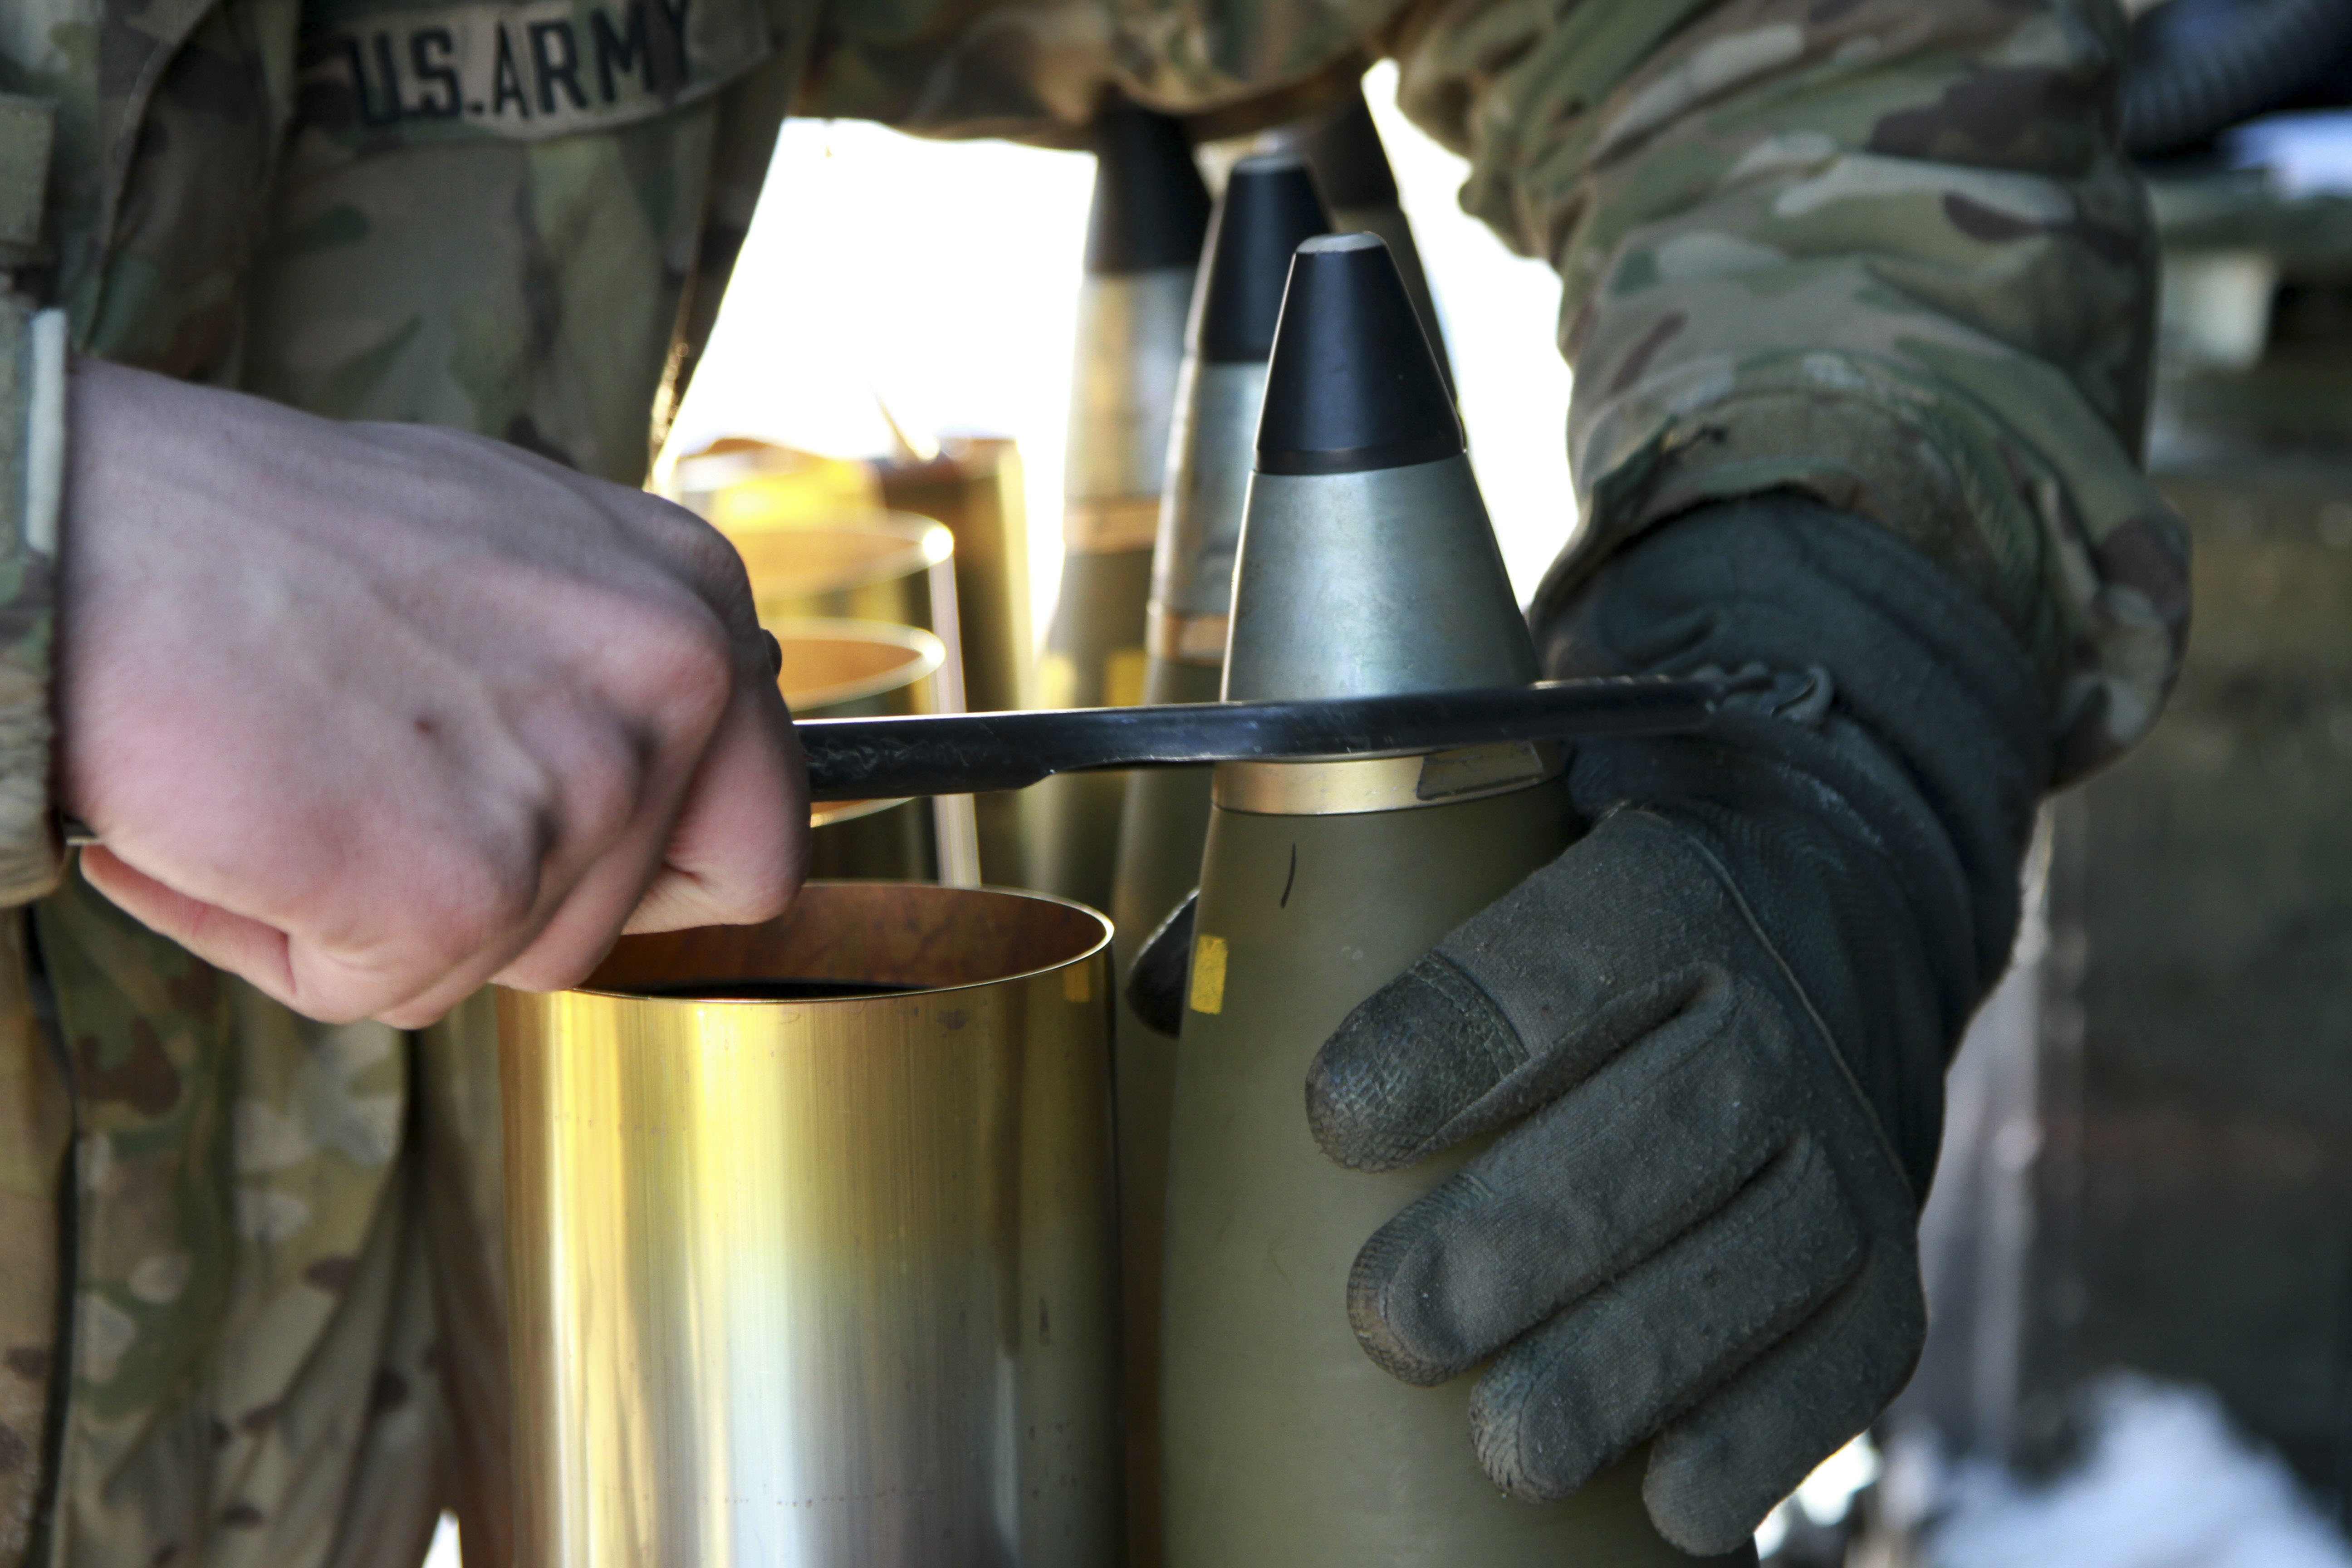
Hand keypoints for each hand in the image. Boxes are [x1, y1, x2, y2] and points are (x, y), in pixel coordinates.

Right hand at [58, 360, 806, 1027]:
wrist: (84, 523)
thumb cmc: (262, 532)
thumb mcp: (502, 548)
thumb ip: (601, 652)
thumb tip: (651, 747)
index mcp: (692, 596)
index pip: (761, 821)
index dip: (653, 863)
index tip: (545, 835)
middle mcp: (675, 677)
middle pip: (635, 913)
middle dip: (515, 899)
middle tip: (384, 800)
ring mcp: (582, 785)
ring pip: (503, 958)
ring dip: (386, 911)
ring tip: (290, 778)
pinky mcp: (467, 889)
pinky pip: (384, 990)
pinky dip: (287, 939)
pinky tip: (233, 823)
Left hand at [1304, 495, 2046, 1554]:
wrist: (1837, 921)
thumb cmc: (1595, 928)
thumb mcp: (1497, 859)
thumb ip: (1339, 910)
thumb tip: (1183, 996)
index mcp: (1659, 892)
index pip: (1554, 964)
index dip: (1447, 1041)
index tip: (1331, 1122)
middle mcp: (1775, 1010)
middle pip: (1662, 1127)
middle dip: (1524, 1238)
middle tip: (1389, 1319)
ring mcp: (1849, 1147)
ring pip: (1756, 1259)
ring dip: (1628, 1364)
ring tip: (1506, 1442)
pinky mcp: (1890, 1272)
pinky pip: (1845, 1363)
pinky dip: (1761, 1439)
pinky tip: (1666, 1502)